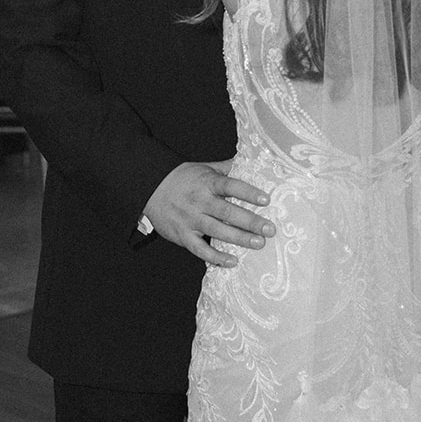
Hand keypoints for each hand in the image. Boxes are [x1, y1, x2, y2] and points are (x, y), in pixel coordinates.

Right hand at [143, 160, 274, 266]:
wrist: (151, 187)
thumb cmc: (183, 178)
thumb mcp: (205, 168)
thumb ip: (227, 168)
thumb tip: (249, 160)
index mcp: (207, 182)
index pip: (230, 186)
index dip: (248, 192)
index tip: (265, 199)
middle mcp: (200, 201)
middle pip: (227, 212)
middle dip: (250, 221)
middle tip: (269, 229)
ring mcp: (191, 219)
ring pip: (217, 231)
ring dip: (239, 238)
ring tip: (259, 244)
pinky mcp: (183, 235)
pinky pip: (200, 249)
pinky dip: (216, 256)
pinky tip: (232, 261)